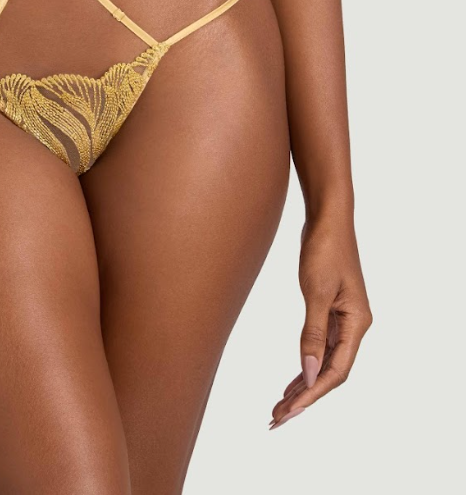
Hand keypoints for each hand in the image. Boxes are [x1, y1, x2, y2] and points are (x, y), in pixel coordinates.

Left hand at [270, 213, 371, 428]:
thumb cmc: (324, 249)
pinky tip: (293, 380)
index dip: (313, 394)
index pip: (337, 371)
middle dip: (305, 397)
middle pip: (331, 372)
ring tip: (280, 407)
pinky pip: (319, 347)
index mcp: (357, 323)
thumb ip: (312, 333)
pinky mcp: (330, 310)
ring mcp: (343, 319)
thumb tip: (308, 373)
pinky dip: (305, 365)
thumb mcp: (316, 292)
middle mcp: (354, 326)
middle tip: (278, 418)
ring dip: (303, 385)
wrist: (327, 217)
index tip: (290, 411)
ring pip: (324, 362)